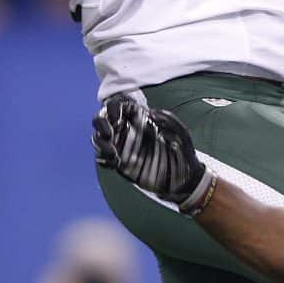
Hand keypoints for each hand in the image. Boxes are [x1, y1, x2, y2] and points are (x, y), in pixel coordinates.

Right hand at [92, 95, 212, 213]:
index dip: (113, 107)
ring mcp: (122, 146)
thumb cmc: (183, 150)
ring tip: (113, 154)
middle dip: (100, 123)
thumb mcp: (179, 131)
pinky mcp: (120, 163)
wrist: (184, 178)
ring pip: (99, 138)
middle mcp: (128, 129)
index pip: (119, 105)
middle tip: (109, 134)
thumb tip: (150, 113)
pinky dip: (104, 159)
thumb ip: (165, 119)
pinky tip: (115, 163)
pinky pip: (103, 158)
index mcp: (140, 118)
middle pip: (102, 119)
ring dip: (100, 144)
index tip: (117, 118)